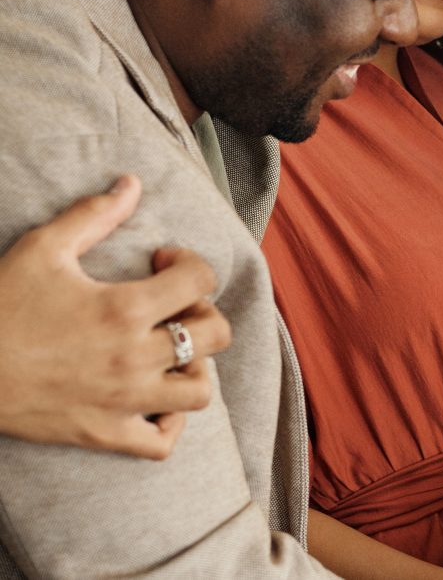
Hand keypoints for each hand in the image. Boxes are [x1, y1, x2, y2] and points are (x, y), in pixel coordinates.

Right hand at [0, 175, 230, 458]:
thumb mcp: (42, 249)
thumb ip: (94, 215)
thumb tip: (131, 183)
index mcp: (124, 309)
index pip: (201, 280)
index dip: (190, 261)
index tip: (162, 261)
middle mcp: (134, 357)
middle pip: (216, 335)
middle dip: (204, 312)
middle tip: (174, 306)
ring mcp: (123, 401)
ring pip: (200, 392)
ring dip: (195, 368)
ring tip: (170, 352)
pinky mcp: (104, 435)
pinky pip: (162, 443)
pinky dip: (170, 423)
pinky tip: (154, 400)